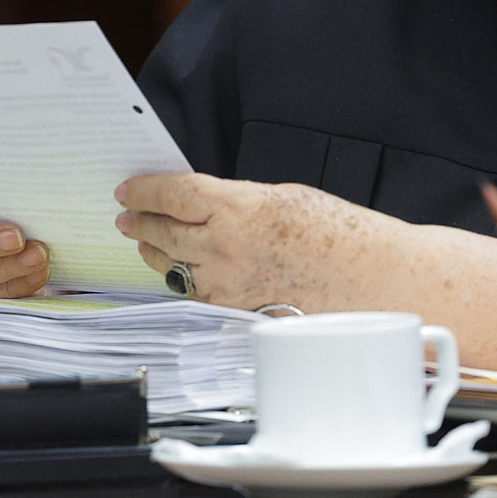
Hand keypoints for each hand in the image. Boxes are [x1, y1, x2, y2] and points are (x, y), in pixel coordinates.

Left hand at [113, 173, 397, 311]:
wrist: (371, 280)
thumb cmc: (339, 231)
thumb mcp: (281, 196)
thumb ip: (236, 201)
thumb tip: (201, 203)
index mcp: (241, 208)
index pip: (175, 195)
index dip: (146, 190)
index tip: (129, 188)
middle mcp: (228, 247)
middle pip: (164, 232)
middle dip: (139, 222)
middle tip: (125, 215)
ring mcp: (230, 283)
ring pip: (172, 268)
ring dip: (153, 252)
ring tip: (142, 241)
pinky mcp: (237, 309)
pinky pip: (196, 294)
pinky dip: (180, 279)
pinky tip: (175, 271)